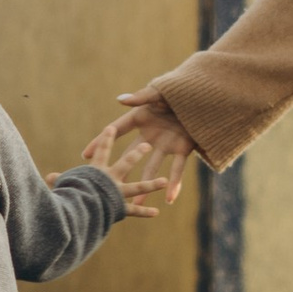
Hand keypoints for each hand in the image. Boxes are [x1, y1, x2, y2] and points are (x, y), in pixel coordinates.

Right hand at [83, 90, 195, 207]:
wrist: (206, 94)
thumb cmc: (180, 88)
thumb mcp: (160, 92)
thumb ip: (142, 97)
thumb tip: (121, 100)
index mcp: (142, 117)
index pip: (117, 130)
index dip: (101, 141)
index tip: (86, 155)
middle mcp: (151, 133)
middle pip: (130, 154)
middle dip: (119, 170)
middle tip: (104, 186)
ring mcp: (166, 143)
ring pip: (152, 167)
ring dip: (145, 185)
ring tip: (137, 203)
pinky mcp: (183, 148)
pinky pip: (177, 168)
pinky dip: (175, 183)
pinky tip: (170, 198)